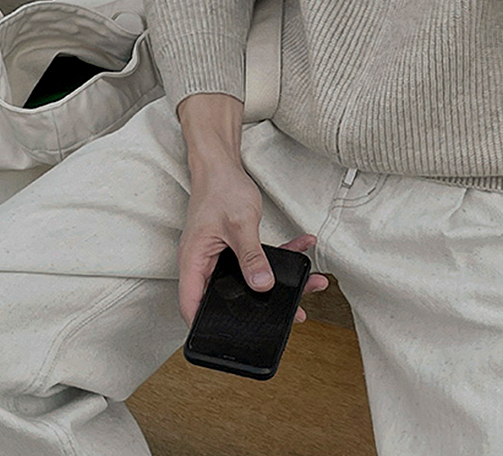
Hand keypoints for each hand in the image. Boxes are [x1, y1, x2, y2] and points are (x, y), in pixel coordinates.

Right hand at [177, 162, 328, 327]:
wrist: (221, 164)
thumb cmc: (220, 188)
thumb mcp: (240, 224)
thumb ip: (252, 256)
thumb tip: (262, 285)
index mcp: (194, 262)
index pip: (193, 305)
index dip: (207, 326)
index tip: (232, 339)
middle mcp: (204, 264)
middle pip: (228, 296)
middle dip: (261, 305)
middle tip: (292, 312)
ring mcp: (218, 256)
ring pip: (248, 278)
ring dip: (278, 278)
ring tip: (309, 282)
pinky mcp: (233, 248)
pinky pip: (257, 259)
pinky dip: (279, 254)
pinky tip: (301, 247)